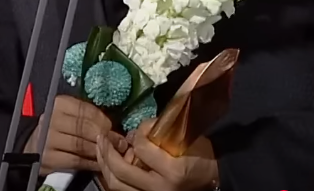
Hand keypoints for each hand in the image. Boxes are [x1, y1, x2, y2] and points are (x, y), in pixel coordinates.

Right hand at [24, 95, 113, 175]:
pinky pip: (76, 161)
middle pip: (84, 127)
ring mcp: (48, 139)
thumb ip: (88, 118)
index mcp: (59, 104)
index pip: (85, 110)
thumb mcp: (69, 115)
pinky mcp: (49, 158)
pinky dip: (91, 163)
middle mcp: (51, 119)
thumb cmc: (58, 129)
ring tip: (110, 154)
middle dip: (104, 136)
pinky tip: (99, 164)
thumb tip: (113, 129)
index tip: (113, 127)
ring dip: (100, 151)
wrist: (33, 147)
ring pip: (81, 145)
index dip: (102, 119)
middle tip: (118, 143)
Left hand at [96, 119, 219, 190]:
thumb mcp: (187, 139)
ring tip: (101, 148)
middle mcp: (158, 189)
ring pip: (116, 185)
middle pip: (121, 173)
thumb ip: (160, 134)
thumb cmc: (202, 156)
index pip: (142, 149)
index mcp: (172, 171)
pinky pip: (122, 189)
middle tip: (102, 137)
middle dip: (107, 153)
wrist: (212, 179)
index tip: (136, 129)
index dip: (136, 134)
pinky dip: (111, 176)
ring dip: (104, 165)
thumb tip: (135, 132)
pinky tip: (109, 164)